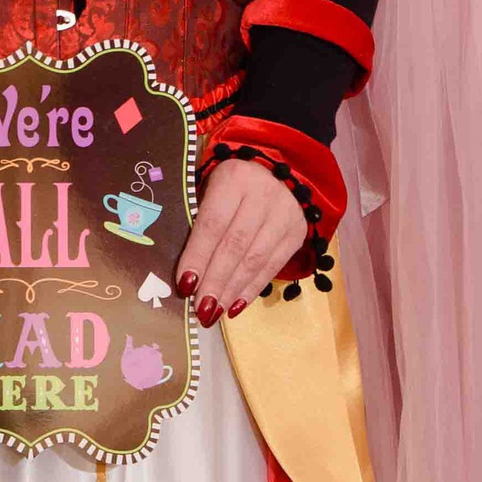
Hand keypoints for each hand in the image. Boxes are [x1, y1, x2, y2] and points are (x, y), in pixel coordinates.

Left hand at [175, 160, 311, 324]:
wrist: (276, 170)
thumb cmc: (229, 184)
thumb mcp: (209, 188)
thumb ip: (198, 221)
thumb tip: (184, 271)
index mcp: (234, 179)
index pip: (213, 224)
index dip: (198, 257)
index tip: (184, 285)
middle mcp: (263, 195)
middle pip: (235, 246)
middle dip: (215, 281)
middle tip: (200, 309)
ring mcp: (285, 214)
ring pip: (255, 260)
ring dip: (232, 290)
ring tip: (214, 312)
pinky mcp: (297, 232)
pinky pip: (273, 266)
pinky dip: (252, 289)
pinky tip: (235, 306)